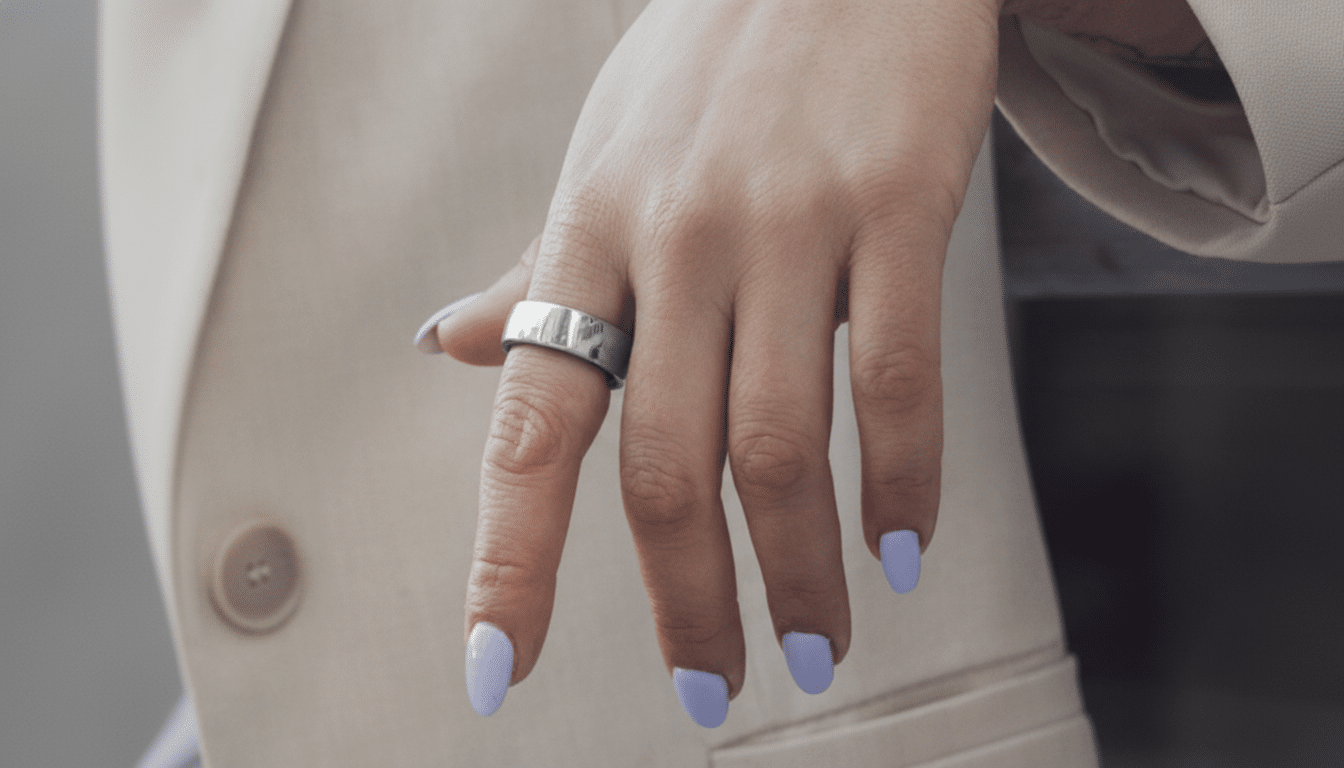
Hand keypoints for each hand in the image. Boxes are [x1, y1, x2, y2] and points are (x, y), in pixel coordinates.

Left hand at [430, 0, 1002, 726]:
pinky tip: (900, 546)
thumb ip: (536, 267)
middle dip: (686, 602)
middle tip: (714, 690)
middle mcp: (676, 236)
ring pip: (781, 440)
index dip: (510, 558)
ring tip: (814, 644)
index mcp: (589, 230)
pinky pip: (897, 375)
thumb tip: (446, 349)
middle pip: (664, 464)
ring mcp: (789, 222)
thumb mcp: (601, 153)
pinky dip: (901, 480)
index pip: (532, 422)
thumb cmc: (709, 58)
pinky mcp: (897, 202)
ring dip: (795, 570)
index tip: (497, 670)